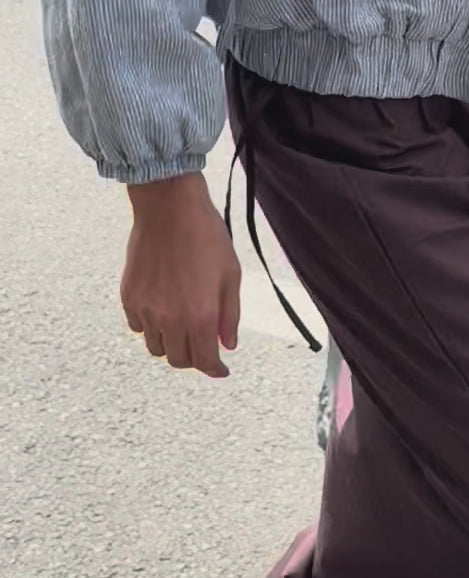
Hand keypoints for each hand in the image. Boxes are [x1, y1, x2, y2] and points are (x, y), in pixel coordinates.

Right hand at [120, 172, 241, 377]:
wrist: (169, 208)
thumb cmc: (205, 236)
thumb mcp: (231, 274)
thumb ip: (229, 314)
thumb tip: (228, 344)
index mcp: (200, 314)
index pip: (205, 361)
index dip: (215, 369)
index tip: (220, 369)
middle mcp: (170, 319)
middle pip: (178, 359)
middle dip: (194, 357)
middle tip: (204, 343)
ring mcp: (146, 310)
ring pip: (156, 347)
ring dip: (171, 343)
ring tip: (182, 324)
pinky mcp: (129, 298)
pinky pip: (138, 327)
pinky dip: (151, 327)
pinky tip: (162, 309)